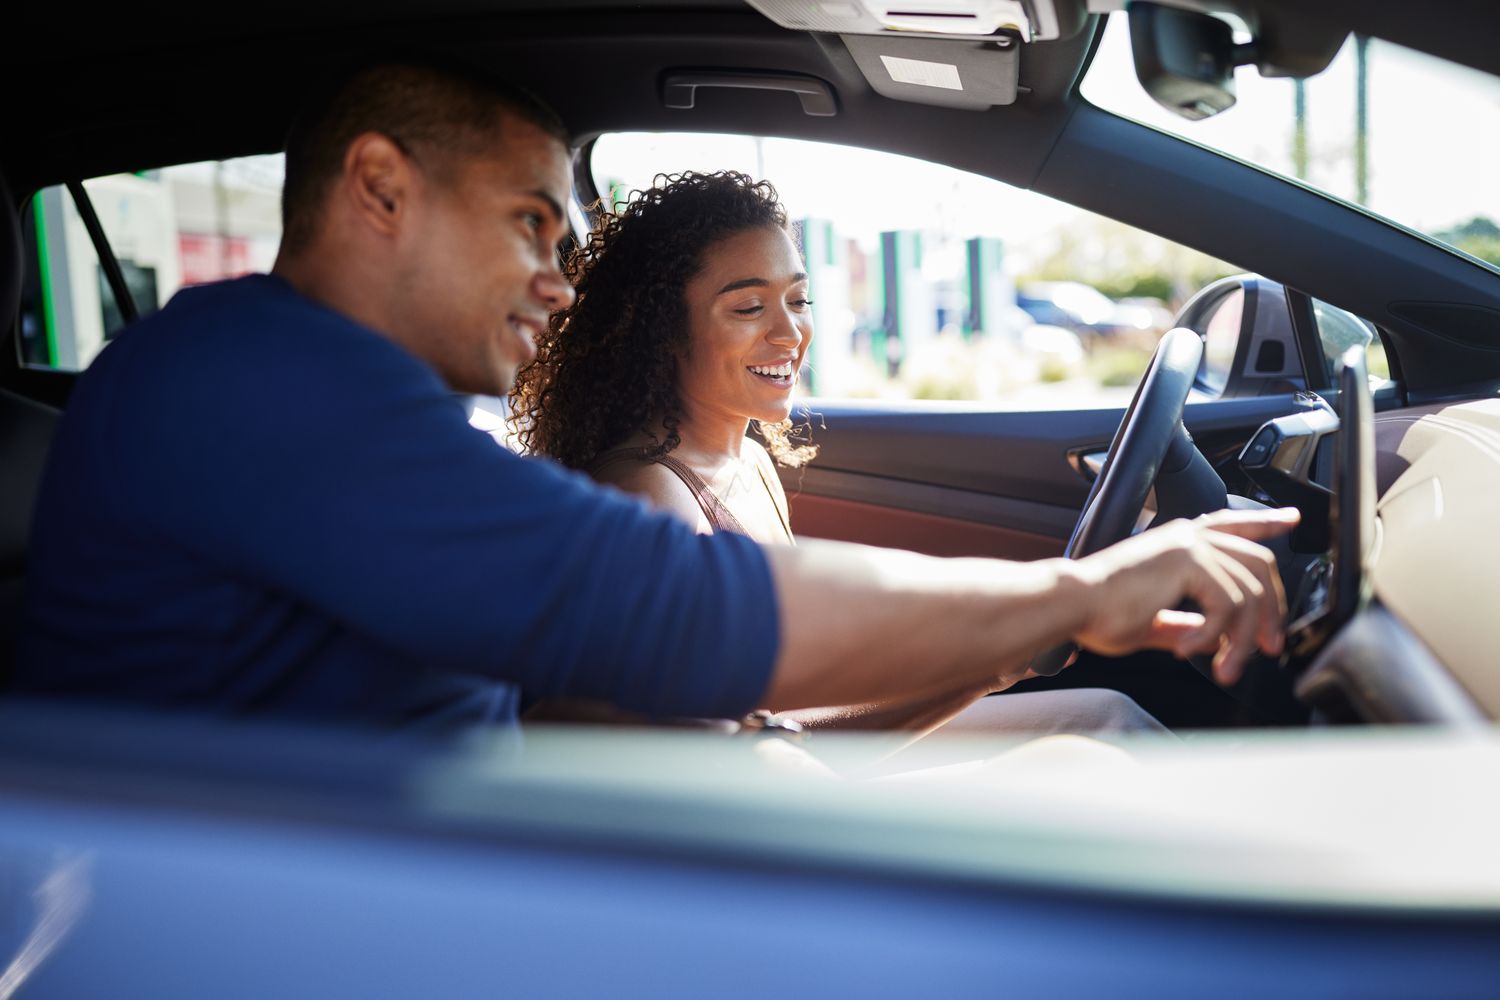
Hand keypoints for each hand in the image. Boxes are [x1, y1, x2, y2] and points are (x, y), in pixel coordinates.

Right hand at [1064, 507, 1299, 685]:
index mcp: (1179, 543)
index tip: (1291, 521)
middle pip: (1259, 564)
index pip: (1233, 525)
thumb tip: (1205, 636)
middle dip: (1273, 610)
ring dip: (1244, 639)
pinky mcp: (1187, 563)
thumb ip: (1182, 623)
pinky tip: (1192, 651)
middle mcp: (1188, 537)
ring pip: (1249, 593)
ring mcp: (1189, 546)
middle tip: (1269, 647)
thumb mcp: (1152, 620)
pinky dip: (1217, 636)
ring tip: (1225, 667)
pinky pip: (1228, 605)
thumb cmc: (1096, 611)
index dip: (1266, 523)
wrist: (1072, 605)